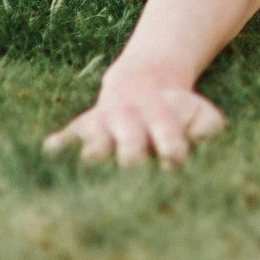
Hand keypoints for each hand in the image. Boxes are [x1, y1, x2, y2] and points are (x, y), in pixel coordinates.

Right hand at [44, 73, 226, 166]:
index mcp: (163, 121)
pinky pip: (63, 138)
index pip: (169, 141)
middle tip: (134, 174)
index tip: (173, 160)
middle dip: (133, 160)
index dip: (172, 150)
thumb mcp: (200, 114)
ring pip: (96, 145)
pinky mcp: (80, 129)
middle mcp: (132, 123)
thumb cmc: (176, 113)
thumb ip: (208, 129)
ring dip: (95, 156)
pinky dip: (57, 148)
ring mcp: (104, 126)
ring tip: (92, 167)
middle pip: (130, 149)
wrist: (143, 85)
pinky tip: (50, 156)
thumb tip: (203, 142)